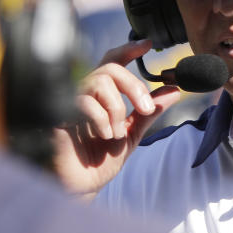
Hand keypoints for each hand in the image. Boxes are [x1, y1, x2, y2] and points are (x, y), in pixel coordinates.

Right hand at [52, 39, 182, 198]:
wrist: (81, 188)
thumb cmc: (100, 161)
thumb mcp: (132, 134)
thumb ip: (149, 112)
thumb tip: (174, 91)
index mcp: (101, 96)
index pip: (112, 61)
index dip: (128, 49)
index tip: (147, 44)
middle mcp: (84, 94)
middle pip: (110, 68)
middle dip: (134, 86)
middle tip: (146, 109)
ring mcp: (69, 102)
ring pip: (98, 82)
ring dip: (116, 108)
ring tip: (117, 133)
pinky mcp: (57, 115)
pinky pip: (83, 102)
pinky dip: (101, 118)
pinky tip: (104, 135)